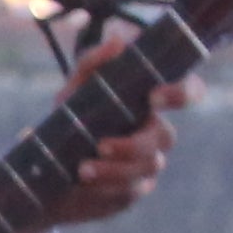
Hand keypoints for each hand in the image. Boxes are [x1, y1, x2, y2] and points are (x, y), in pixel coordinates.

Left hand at [48, 50, 190, 225]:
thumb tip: (118, 41)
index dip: (182, 92)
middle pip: (166, 137)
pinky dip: (106, 188)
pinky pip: (131, 191)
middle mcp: (154, 132)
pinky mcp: (132, 192)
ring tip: (82, 169)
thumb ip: (94, 62)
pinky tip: (85, 185)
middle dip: (134, 144)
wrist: (45, 170)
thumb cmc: (70, 119)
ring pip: (148, 167)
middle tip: (101, 145)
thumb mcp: (75, 89)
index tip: (154, 96)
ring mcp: (147, 165)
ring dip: (114, 169)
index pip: (187, 91)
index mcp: (148, 102)